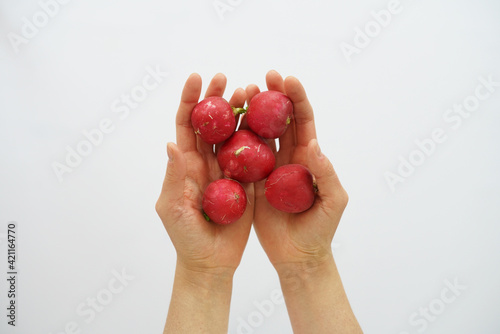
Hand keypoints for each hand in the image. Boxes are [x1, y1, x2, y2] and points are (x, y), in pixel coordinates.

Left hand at [156, 73, 253, 275]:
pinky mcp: (247, 181)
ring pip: (235, 134)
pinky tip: (268, 119)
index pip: (186, 125)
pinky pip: (254, 155)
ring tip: (251, 90)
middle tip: (226, 78)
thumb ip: (175, 176)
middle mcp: (206, 161)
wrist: (211, 261)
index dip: (189, 100)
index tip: (197, 78)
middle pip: (211, 123)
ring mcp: (228, 169)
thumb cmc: (185, 237)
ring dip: (241, 111)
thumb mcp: (173, 208)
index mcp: (185, 164)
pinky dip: (260, 136)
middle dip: (216, 98)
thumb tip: (171, 143)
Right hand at [246, 70, 348, 272]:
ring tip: (241, 92)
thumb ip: (326, 174)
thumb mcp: (333, 201)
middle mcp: (288, 157)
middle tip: (262, 78)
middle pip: (280, 121)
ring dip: (251, 112)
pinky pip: (242, 157)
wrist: (298, 255)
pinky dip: (235, 139)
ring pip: (259, 134)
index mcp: (309, 156)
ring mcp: (269, 168)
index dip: (297, 99)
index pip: (304, 121)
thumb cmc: (321, 229)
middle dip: (273, 97)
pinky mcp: (252, 181)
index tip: (287, 79)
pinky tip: (225, 125)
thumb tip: (314, 144)